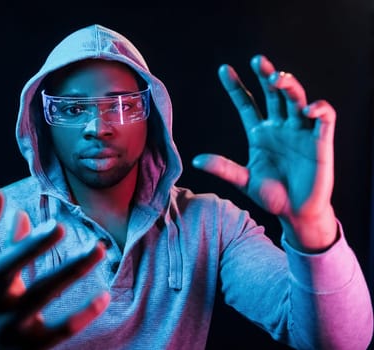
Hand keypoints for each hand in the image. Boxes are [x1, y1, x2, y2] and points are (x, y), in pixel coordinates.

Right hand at [0, 188, 109, 348]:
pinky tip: (104, 296)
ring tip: (99, 248)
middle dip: (30, 246)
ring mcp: (8, 327)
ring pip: (40, 295)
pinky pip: (60, 330)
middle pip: (5, 270)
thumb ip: (7, 247)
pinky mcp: (31, 349)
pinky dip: (83, 314)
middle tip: (59, 225)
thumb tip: (19, 211)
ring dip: (71, 270)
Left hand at [192, 55, 336, 251]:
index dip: (236, 86)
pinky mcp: (321, 141)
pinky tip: (307, 110)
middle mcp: (280, 127)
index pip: (246, 103)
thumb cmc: (271, 196)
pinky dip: (319, 109)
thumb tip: (196, 160)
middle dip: (266, 75)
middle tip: (258, 61)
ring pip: (296, 99)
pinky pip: (324, 118)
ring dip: (289, 86)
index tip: (224, 69)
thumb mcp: (244, 181)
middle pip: (273, 94)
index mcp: (259, 133)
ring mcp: (300, 132)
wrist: (296, 214)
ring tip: (278, 78)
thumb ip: (223, 168)